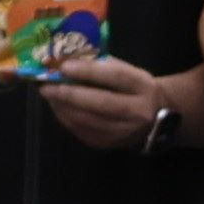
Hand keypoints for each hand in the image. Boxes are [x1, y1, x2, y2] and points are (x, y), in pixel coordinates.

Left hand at [44, 48, 183, 155]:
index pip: (115, 77)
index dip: (88, 71)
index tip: (64, 66)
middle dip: (69, 93)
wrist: (156, 119)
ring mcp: (124, 132)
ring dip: (63, 107)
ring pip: (88, 121)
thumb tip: (69, 58)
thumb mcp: (129, 71)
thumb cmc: (136, 88)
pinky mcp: (110, 144)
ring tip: (49, 95)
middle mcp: (136, 112)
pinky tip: (59, 108)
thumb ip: (104, 65)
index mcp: (142, 87)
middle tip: (46, 86)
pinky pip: (83, 132)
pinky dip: (67, 119)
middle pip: (100, 103)